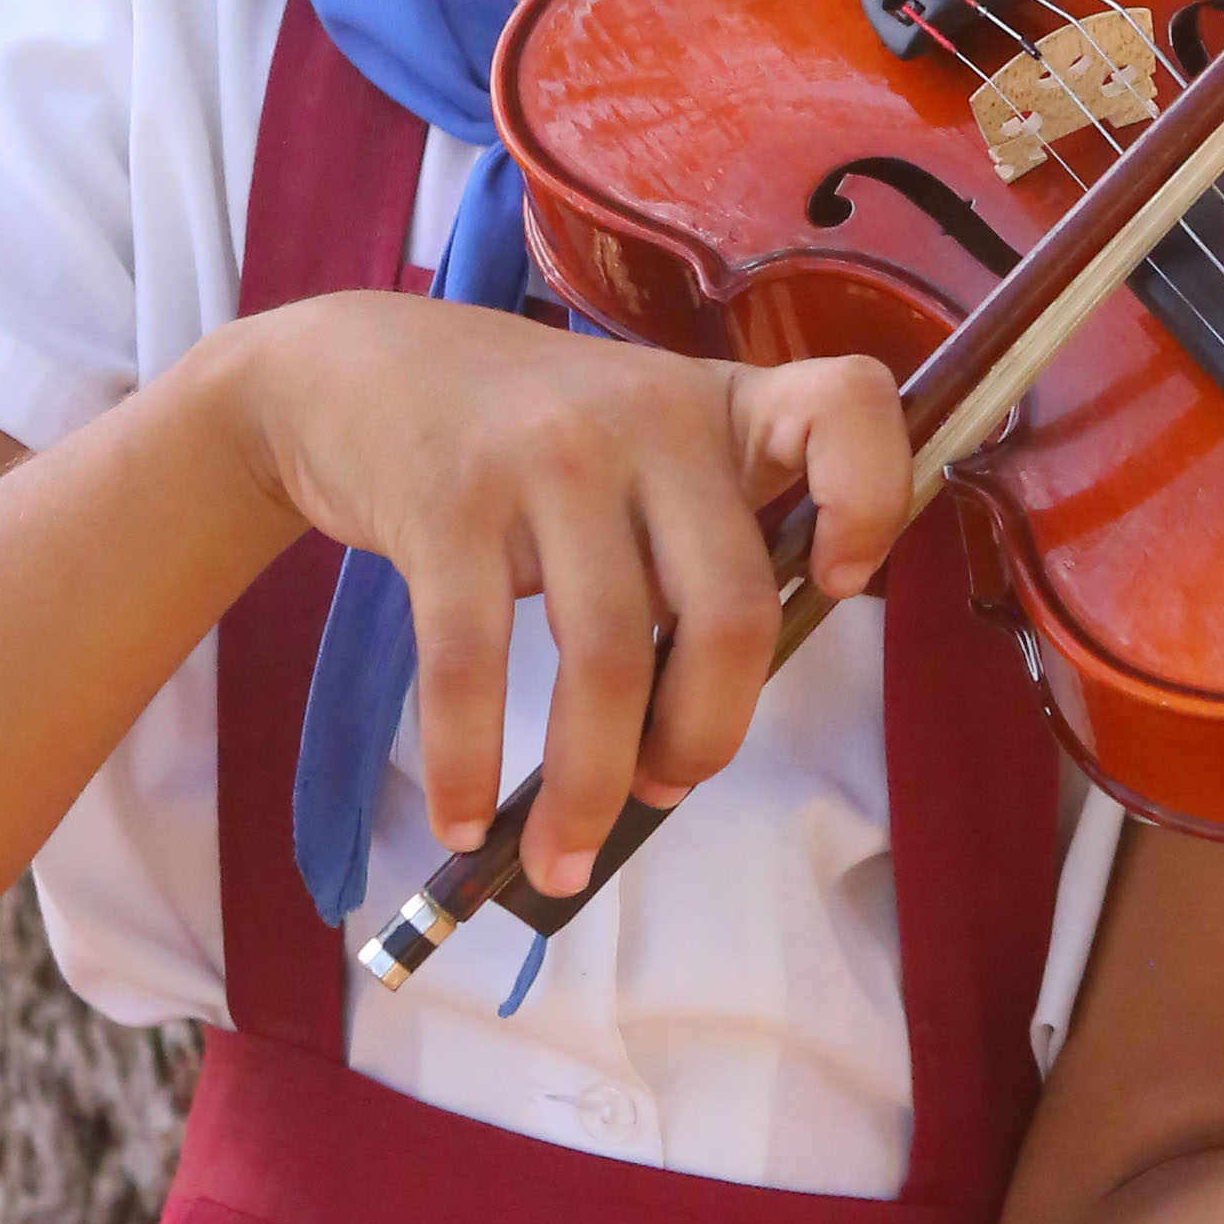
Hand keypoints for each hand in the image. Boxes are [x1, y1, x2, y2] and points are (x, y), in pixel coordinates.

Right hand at [220, 298, 911, 881]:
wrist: (354, 370)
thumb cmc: (527, 436)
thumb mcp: (641, 441)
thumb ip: (700, 539)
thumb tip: (704, 725)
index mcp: (721, 407)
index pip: (847, 406)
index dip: (870, 501)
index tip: (835, 585)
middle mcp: (650, 419)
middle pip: (731, 610)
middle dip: (707, 736)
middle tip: (669, 787)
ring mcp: (546, 457)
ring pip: (607, 659)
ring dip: (591, 789)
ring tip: (566, 853)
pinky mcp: (447, 504)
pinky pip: (471, 664)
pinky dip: (470, 767)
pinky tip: (466, 822)